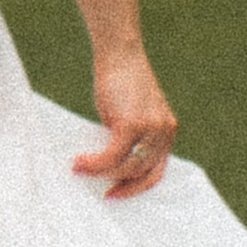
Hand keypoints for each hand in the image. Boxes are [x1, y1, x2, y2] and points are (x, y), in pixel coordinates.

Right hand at [73, 46, 177, 198]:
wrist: (119, 53)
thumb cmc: (119, 79)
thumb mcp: (128, 112)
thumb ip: (127, 136)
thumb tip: (110, 160)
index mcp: (166, 130)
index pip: (157, 170)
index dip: (138, 186)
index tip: (118, 192)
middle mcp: (163, 131)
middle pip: (142, 172)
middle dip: (121, 186)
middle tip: (103, 193)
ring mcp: (150, 128)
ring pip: (127, 167)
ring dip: (102, 173)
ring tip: (80, 169)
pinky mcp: (132, 124)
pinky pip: (112, 155)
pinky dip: (95, 163)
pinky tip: (80, 162)